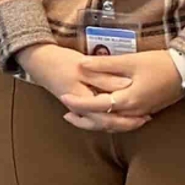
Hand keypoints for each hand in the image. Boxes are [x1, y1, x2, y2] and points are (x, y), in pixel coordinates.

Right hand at [18, 42, 144, 134]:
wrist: (39, 61)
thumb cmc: (59, 61)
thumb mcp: (82, 66)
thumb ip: (104, 77)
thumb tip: (127, 84)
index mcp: (82, 100)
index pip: (107, 117)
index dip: (127, 118)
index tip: (144, 114)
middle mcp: (80, 109)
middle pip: (106, 124)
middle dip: (126, 124)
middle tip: (145, 119)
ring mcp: (78, 108)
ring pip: (100, 123)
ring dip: (118, 122)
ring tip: (137, 118)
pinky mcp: (79, 104)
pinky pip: (95, 117)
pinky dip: (109, 117)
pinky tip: (119, 113)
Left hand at [70, 51, 184, 130]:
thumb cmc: (160, 64)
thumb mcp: (130, 61)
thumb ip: (104, 64)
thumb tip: (81, 65)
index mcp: (127, 100)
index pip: (95, 106)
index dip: (78, 102)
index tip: (63, 96)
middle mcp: (133, 112)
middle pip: (103, 122)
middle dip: (83, 119)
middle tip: (66, 113)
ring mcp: (141, 113)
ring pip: (113, 124)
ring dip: (96, 121)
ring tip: (80, 115)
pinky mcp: (147, 110)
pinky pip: (123, 121)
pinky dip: (110, 119)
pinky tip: (105, 112)